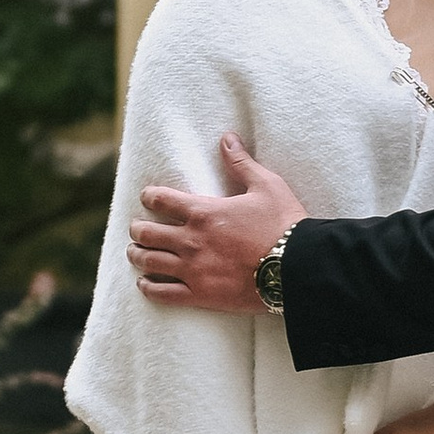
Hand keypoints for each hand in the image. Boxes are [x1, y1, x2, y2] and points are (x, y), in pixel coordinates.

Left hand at [130, 135, 307, 312]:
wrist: (298, 268)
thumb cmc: (284, 224)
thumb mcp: (266, 186)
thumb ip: (241, 163)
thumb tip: (227, 138)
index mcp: (203, 212)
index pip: (160, 200)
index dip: (149, 197)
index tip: (147, 198)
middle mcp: (191, 240)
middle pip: (146, 233)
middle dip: (137, 229)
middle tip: (137, 228)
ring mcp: (193, 269)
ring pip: (148, 262)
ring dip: (137, 255)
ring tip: (135, 253)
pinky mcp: (200, 295)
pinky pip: (162, 293)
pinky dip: (148, 288)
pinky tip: (143, 284)